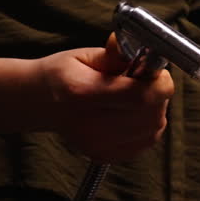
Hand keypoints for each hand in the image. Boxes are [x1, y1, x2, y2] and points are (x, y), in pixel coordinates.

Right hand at [36, 34, 173, 161]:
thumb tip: (143, 45)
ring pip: (153, 129)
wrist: (40, 102)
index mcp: (83, 93)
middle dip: (158, 95)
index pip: (142, 97)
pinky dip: (148, 126)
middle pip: (151, 115)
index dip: (160, 84)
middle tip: (146, 83)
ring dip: (155, 110)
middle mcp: (90, 125)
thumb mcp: (85, 55)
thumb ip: (117, 54)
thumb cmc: (63, 75)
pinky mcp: (105, 155)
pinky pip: (147, 141)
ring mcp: (98, 144)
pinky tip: (133, 113)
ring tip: (138, 97)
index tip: (157, 74)